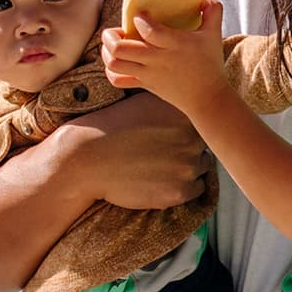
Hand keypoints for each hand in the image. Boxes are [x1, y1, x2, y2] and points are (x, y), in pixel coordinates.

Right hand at [67, 93, 209, 209]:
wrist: (88, 159)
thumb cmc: (112, 128)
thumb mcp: (144, 103)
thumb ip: (170, 103)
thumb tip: (190, 100)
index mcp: (184, 114)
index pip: (201, 121)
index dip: (186, 128)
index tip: (172, 134)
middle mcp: (191, 138)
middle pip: (203, 144)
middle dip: (188, 148)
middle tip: (166, 151)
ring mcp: (188, 166)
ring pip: (201, 166)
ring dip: (188, 167)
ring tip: (164, 166)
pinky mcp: (180, 191)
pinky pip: (197, 188)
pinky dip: (184, 185)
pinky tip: (165, 179)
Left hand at [102, 0, 227, 121]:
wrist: (207, 98)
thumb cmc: (210, 64)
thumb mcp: (214, 33)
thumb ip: (212, 9)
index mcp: (175, 44)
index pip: (148, 30)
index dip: (139, 19)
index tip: (140, 14)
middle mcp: (157, 59)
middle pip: (120, 49)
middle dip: (111, 36)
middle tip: (116, 30)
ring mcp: (148, 74)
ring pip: (114, 64)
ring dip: (107, 51)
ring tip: (113, 44)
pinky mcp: (144, 85)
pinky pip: (117, 81)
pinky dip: (111, 70)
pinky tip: (117, 61)